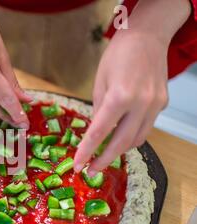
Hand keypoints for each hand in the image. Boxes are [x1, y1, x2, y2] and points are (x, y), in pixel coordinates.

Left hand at [74, 30, 168, 175]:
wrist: (147, 37)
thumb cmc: (117, 55)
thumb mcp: (100, 82)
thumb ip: (98, 110)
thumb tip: (95, 134)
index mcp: (120, 96)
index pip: (100, 133)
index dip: (87, 152)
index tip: (77, 166)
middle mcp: (141, 104)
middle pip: (121, 143)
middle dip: (104, 160)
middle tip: (91, 170)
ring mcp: (155, 105)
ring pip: (137, 139)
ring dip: (119, 150)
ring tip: (104, 155)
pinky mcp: (162, 104)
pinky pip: (145, 128)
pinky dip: (131, 136)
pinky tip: (119, 136)